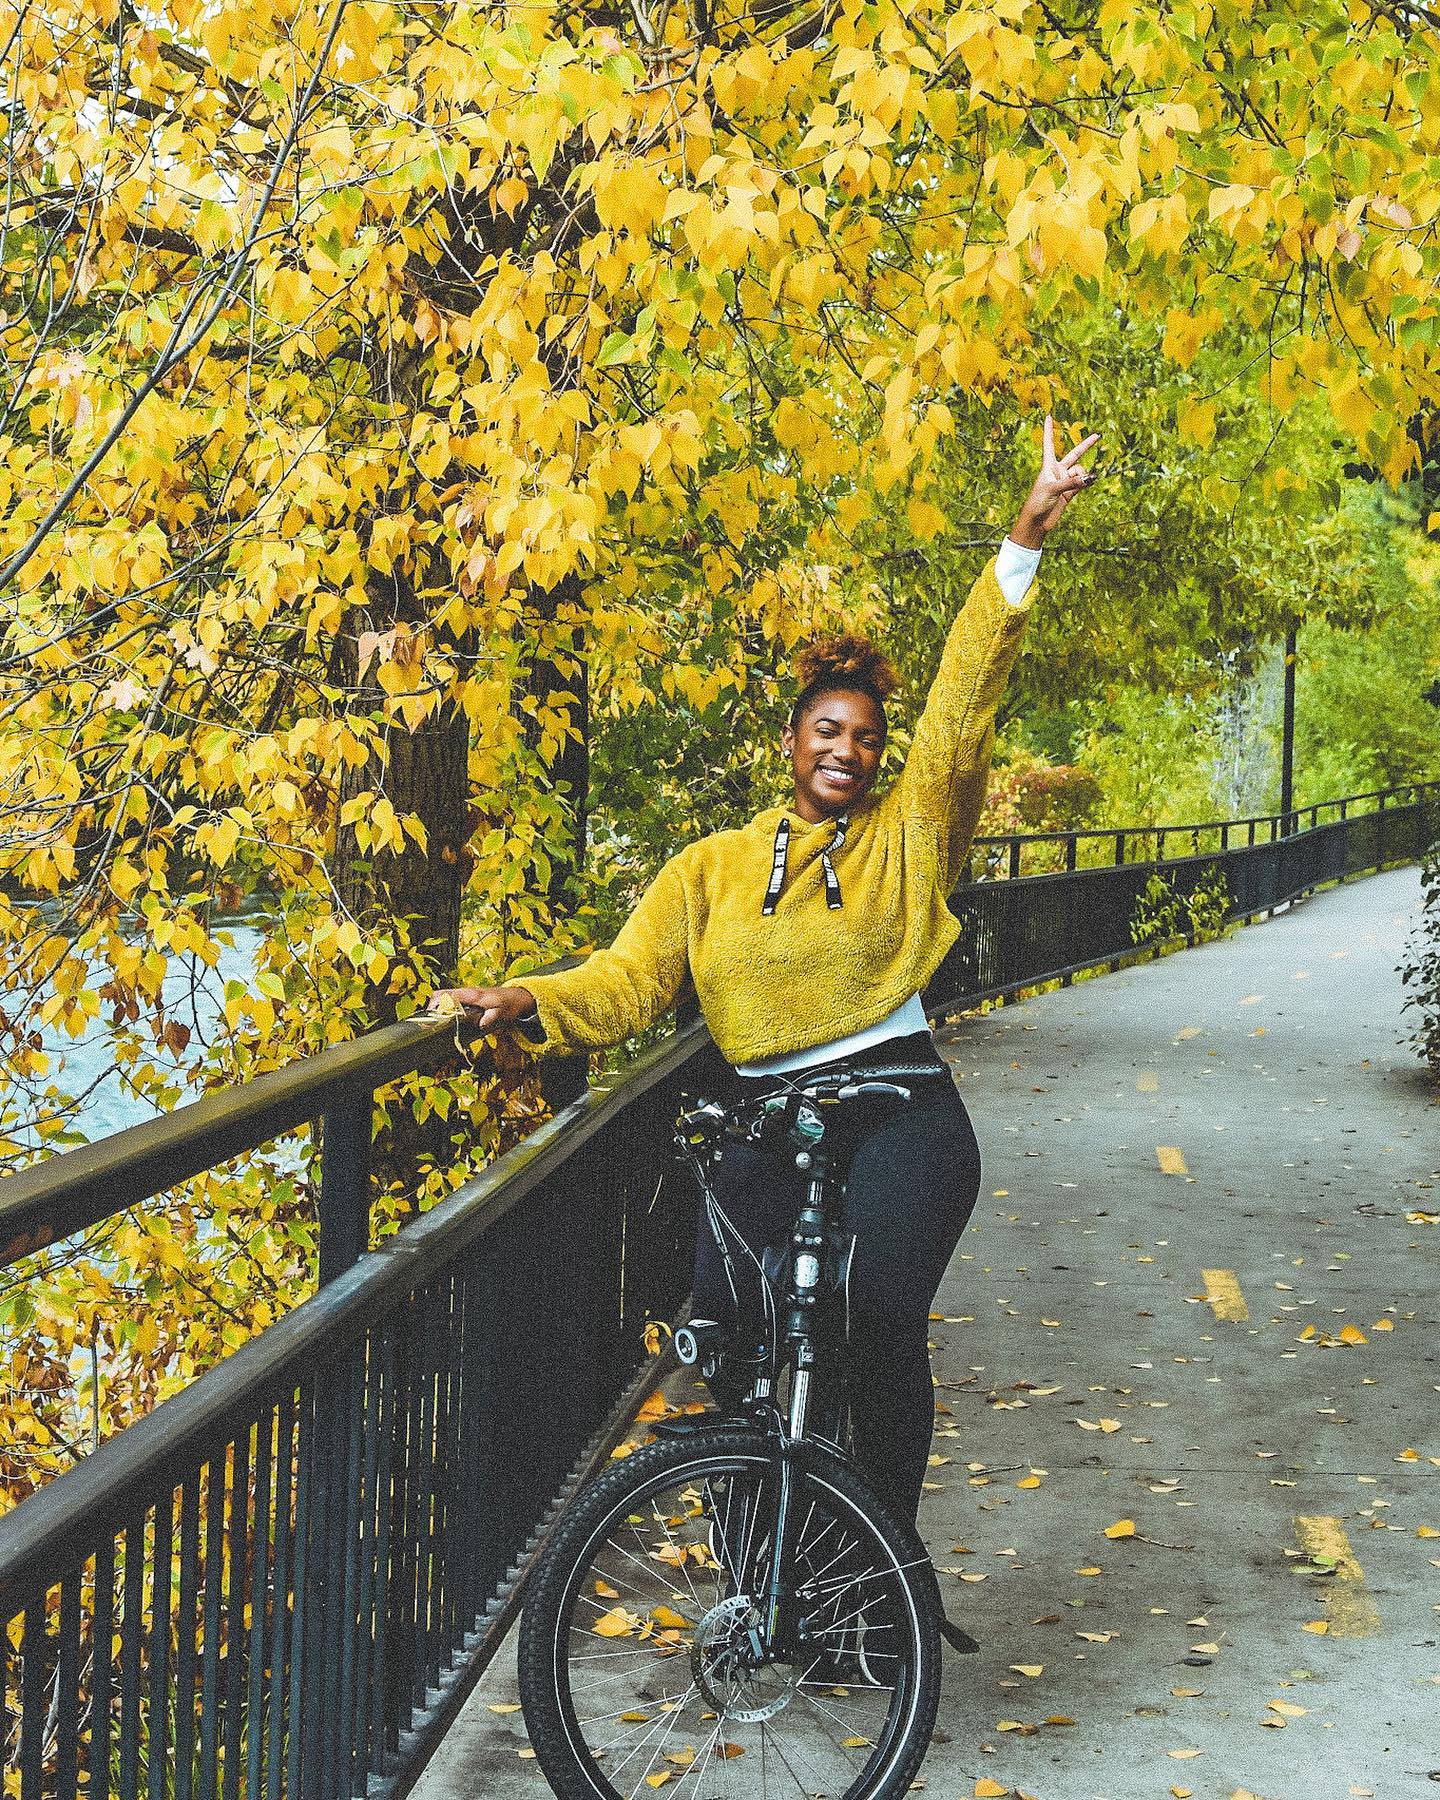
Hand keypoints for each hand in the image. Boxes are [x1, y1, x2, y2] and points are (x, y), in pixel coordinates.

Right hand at [425, 984, 536, 1030]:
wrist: (515, 997)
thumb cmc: (508, 1005)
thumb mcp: (502, 1013)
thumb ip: (491, 1018)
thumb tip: (481, 1024)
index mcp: (472, 995)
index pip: (448, 995)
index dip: (436, 1005)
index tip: (432, 1018)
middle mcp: (466, 992)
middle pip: (440, 994)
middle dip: (432, 1007)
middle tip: (430, 1023)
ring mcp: (465, 995)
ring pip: (443, 997)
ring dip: (436, 1009)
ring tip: (435, 1024)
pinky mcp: (466, 998)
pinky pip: (449, 1001)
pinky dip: (443, 1009)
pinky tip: (445, 1021)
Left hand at [1009, 414, 1100, 547]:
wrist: (1037, 522)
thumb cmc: (1038, 502)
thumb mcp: (1053, 489)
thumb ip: (1072, 483)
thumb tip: (1091, 478)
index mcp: (1048, 465)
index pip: (1050, 444)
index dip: (1049, 430)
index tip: (1048, 416)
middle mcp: (1058, 471)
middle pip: (1074, 455)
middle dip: (1086, 446)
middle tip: (1098, 436)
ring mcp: (1065, 481)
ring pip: (1081, 472)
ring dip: (1082, 477)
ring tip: (1077, 485)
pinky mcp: (1071, 492)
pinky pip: (1083, 482)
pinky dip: (1087, 482)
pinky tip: (1091, 481)